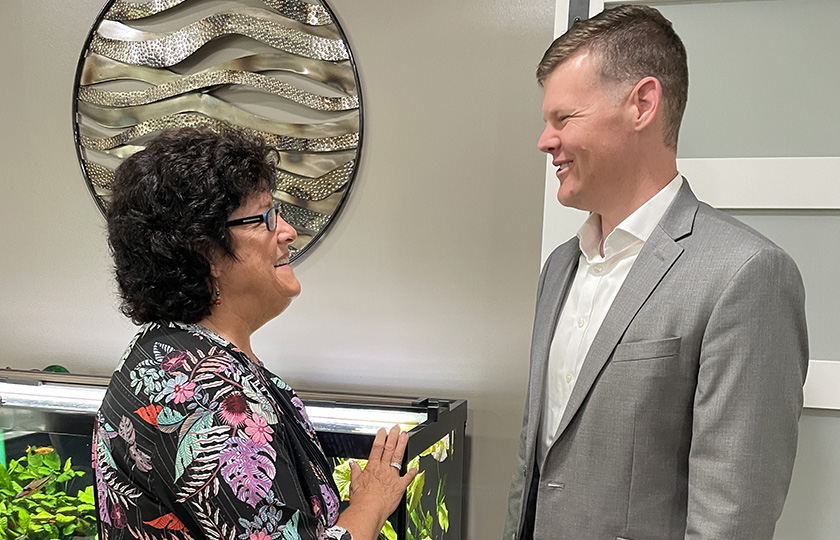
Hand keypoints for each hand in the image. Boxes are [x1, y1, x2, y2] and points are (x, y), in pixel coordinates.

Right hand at [336, 425, 417, 539]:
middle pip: (389, 449)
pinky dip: (412, 472)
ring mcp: (392, 476)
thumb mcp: (354, 483)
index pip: (377, 448)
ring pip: (398, 457)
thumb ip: (355, 471)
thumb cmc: (361, 500)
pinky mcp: (400, 486)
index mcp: (372, 467)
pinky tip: (416, 467)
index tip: (384, 430)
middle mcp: (383, 469)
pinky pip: (408, 477)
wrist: (369, 510)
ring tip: (405, 436)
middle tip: (397, 428)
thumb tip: (352, 463)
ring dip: (402, 445)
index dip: (381, 437)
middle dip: (393, 436)